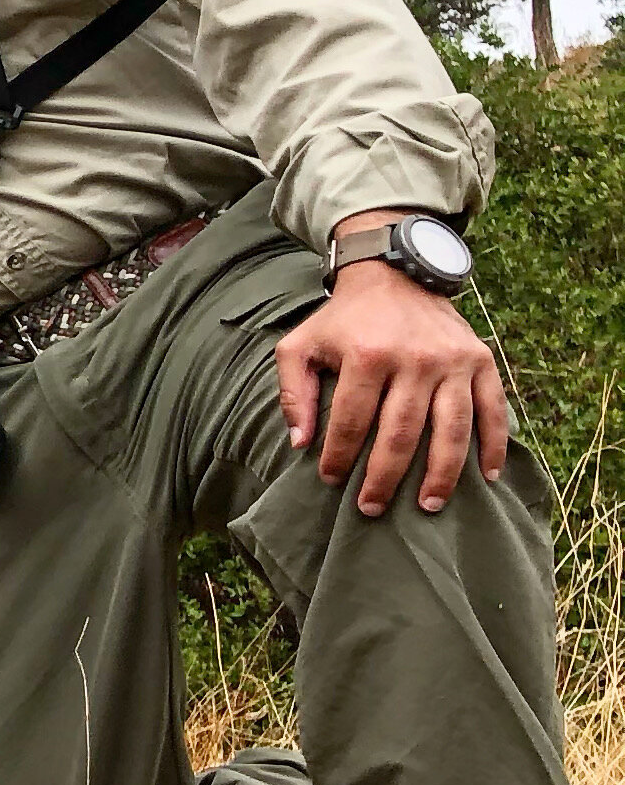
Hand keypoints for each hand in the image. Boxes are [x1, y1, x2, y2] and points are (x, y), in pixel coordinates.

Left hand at [279, 215, 509, 515]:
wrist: (395, 275)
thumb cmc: (342, 320)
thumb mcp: (300, 345)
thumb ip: (293, 393)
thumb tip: (300, 443)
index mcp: (367, 353)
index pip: (352, 420)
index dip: (339, 455)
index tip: (330, 480)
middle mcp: (415, 358)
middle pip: (401, 432)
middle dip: (385, 476)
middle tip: (372, 509)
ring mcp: (453, 361)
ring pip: (451, 428)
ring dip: (441, 473)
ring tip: (428, 506)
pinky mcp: (481, 361)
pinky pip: (492, 410)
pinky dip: (493, 445)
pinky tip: (487, 477)